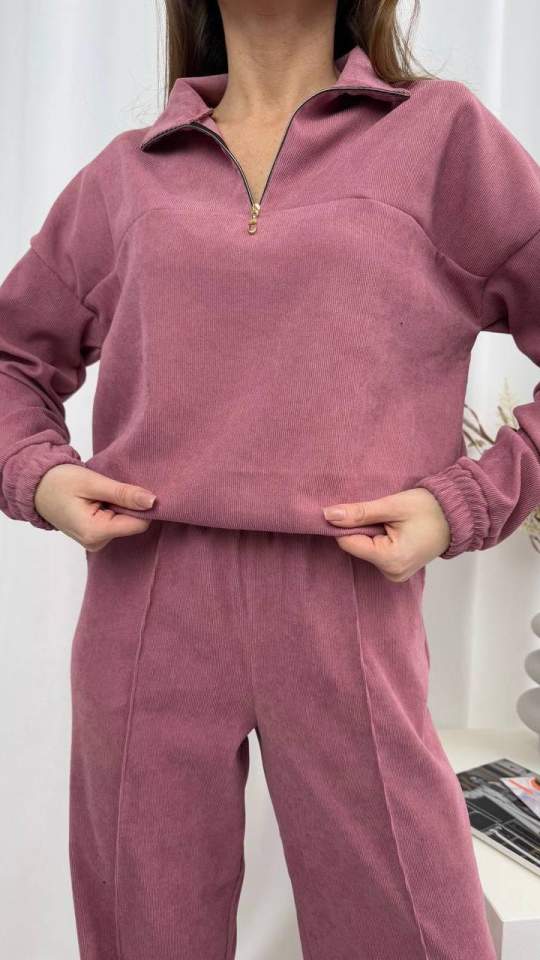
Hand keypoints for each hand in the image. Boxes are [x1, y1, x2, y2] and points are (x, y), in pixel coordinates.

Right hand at [34, 463, 156, 550]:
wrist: (35, 486)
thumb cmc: (59, 481)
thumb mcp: (93, 483)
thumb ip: (123, 493)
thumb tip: (153, 501)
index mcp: (95, 533)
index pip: (139, 524)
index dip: (141, 505)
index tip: (132, 488)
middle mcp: (96, 543)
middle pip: (132, 524)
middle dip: (128, 504)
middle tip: (109, 488)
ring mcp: (95, 542)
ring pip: (124, 523)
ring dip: (119, 506)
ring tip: (100, 493)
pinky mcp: (94, 537)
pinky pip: (115, 523)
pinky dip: (112, 510)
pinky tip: (99, 500)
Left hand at [322, 487, 450, 580]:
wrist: (458, 515)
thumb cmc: (429, 508)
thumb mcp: (392, 506)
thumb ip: (359, 512)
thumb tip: (327, 515)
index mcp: (390, 560)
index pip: (348, 542)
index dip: (348, 523)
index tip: (362, 509)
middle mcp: (392, 573)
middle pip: (357, 547)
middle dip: (363, 528)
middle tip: (383, 514)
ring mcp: (396, 574)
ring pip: (366, 549)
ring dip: (372, 533)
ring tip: (393, 522)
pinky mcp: (398, 569)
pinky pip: (377, 553)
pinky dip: (380, 539)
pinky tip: (395, 529)